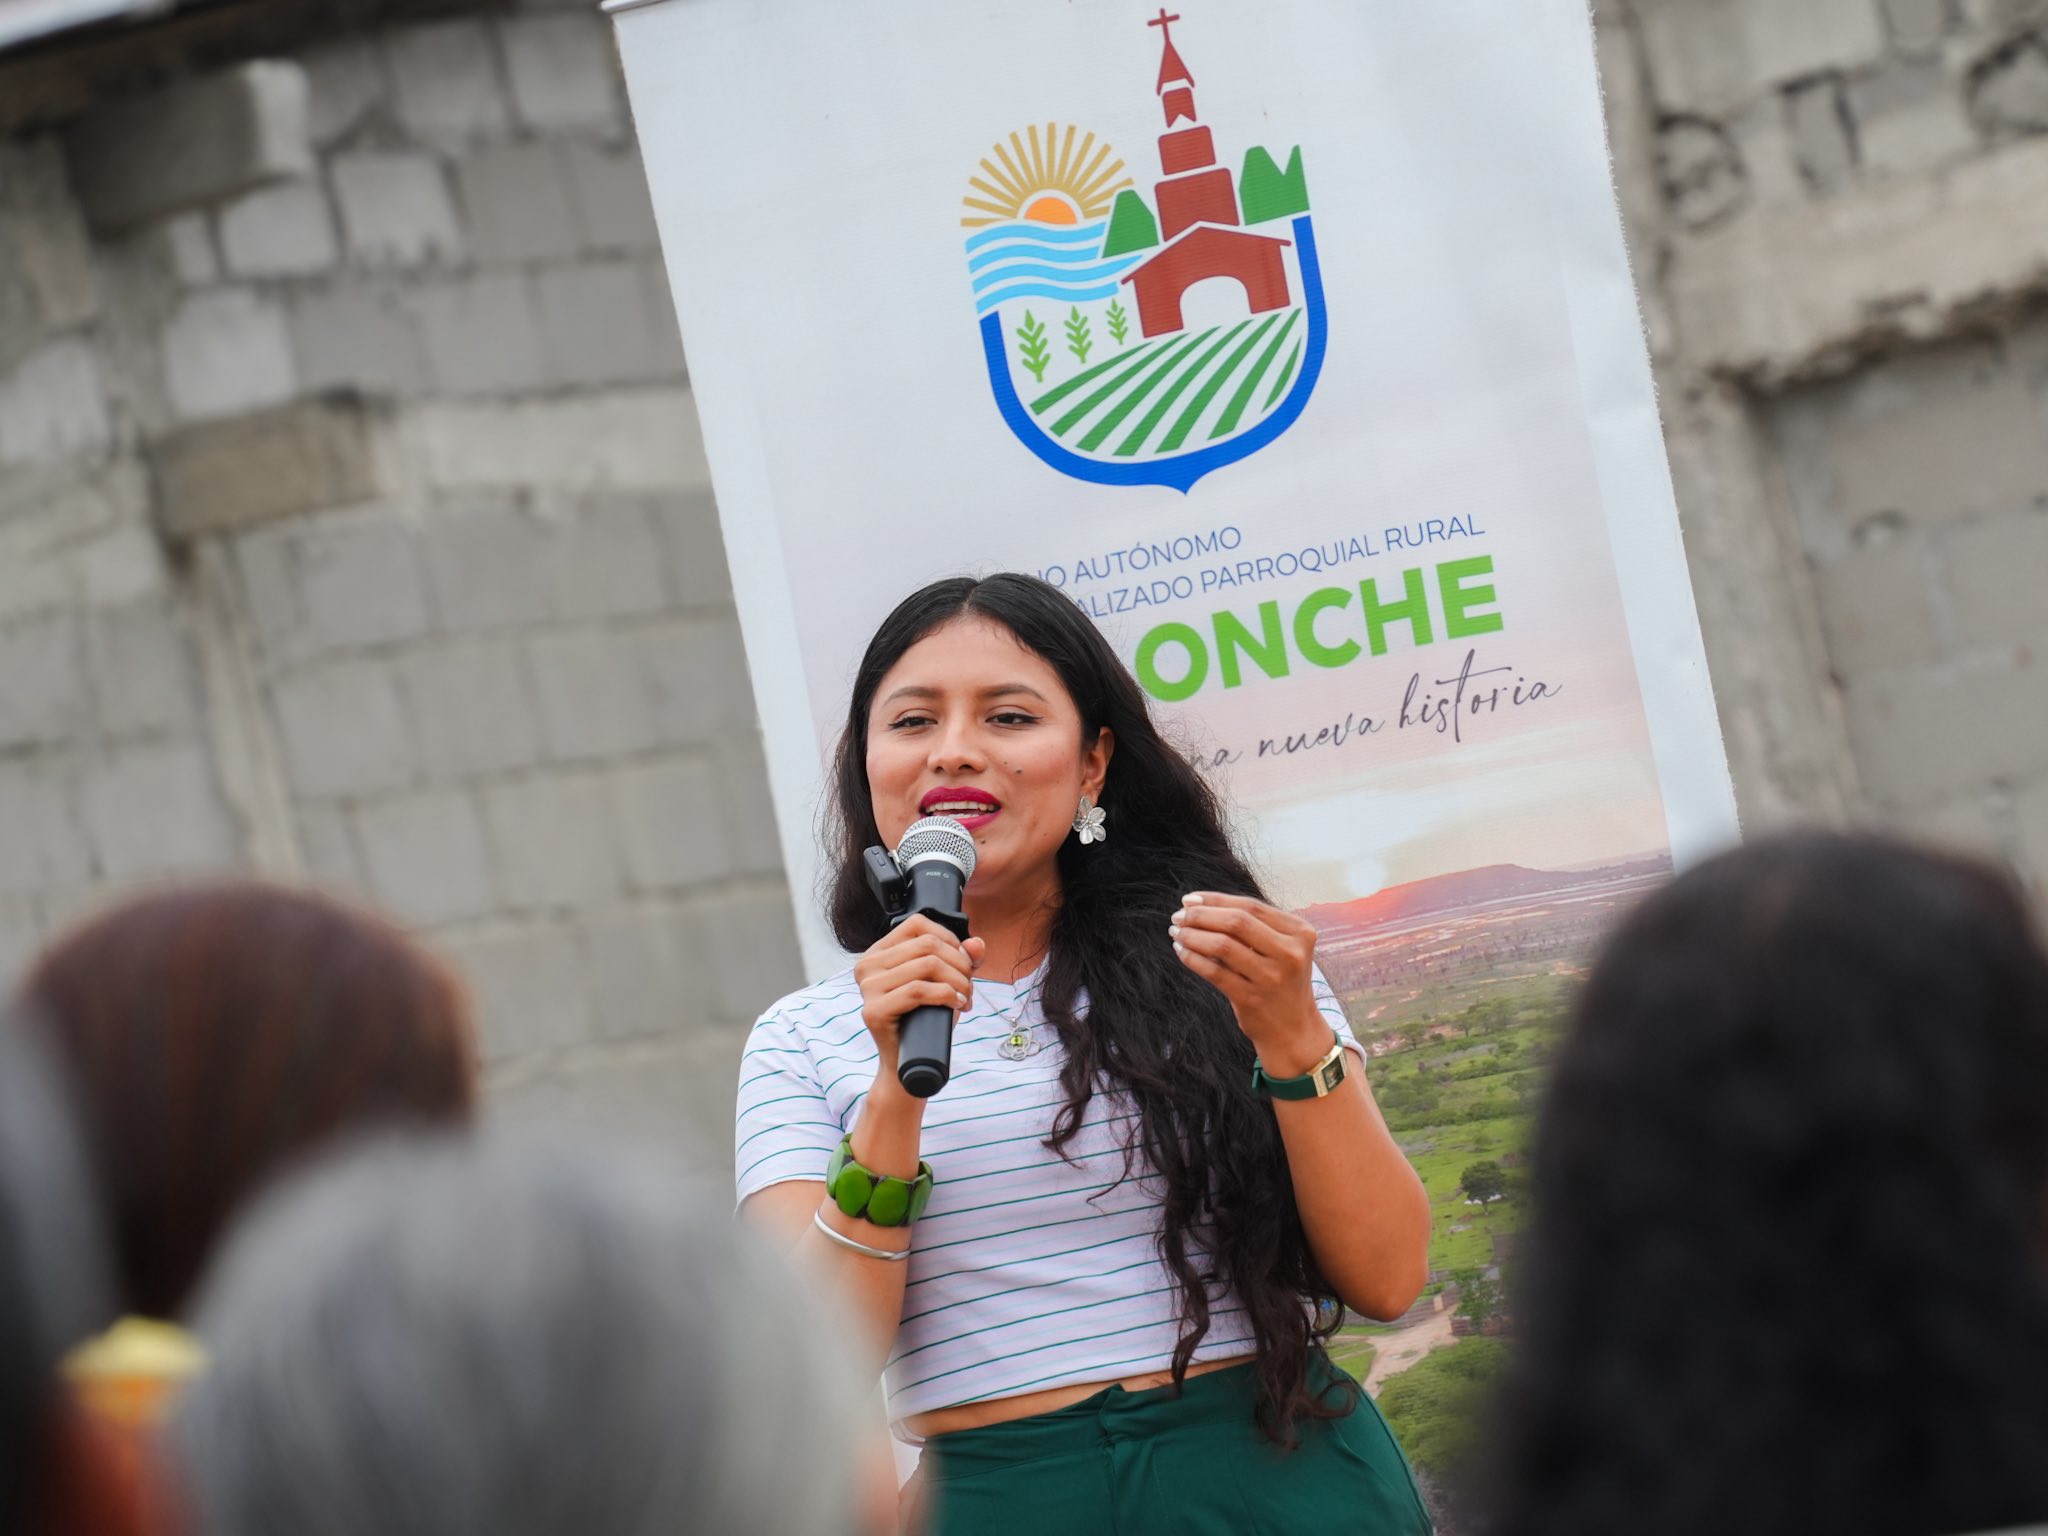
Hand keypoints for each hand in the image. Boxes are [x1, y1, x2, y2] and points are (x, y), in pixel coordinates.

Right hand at [854, 916, 986, 1086]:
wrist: (910, 1064)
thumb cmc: (926, 1020)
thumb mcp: (946, 982)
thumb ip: (962, 959)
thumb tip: (977, 944)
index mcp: (879, 953)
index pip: (918, 924)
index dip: (949, 938)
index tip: (963, 961)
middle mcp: (867, 965)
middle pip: (927, 944)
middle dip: (959, 963)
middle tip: (968, 986)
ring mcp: (867, 988)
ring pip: (927, 965)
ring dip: (958, 981)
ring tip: (964, 998)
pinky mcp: (874, 1010)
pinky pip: (918, 990)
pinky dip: (946, 994)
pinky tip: (956, 1004)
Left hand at [1170, 892, 1328, 1071]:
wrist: (1293, 1030)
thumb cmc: (1280, 981)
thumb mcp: (1281, 949)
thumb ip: (1251, 926)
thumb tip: (1197, 905)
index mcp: (1300, 932)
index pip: (1251, 906)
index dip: (1216, 900)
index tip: (1189, 899)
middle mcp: (1290, 953)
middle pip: (1236, 922)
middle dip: (1201, 915)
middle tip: (1178, 916)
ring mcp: (1272, 977)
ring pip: (1222, 945)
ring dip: (1192, 936)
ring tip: (1177, 933)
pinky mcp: (1252, 999)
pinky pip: (1214, 972)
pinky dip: (1193, 958)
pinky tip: (1182, 952)